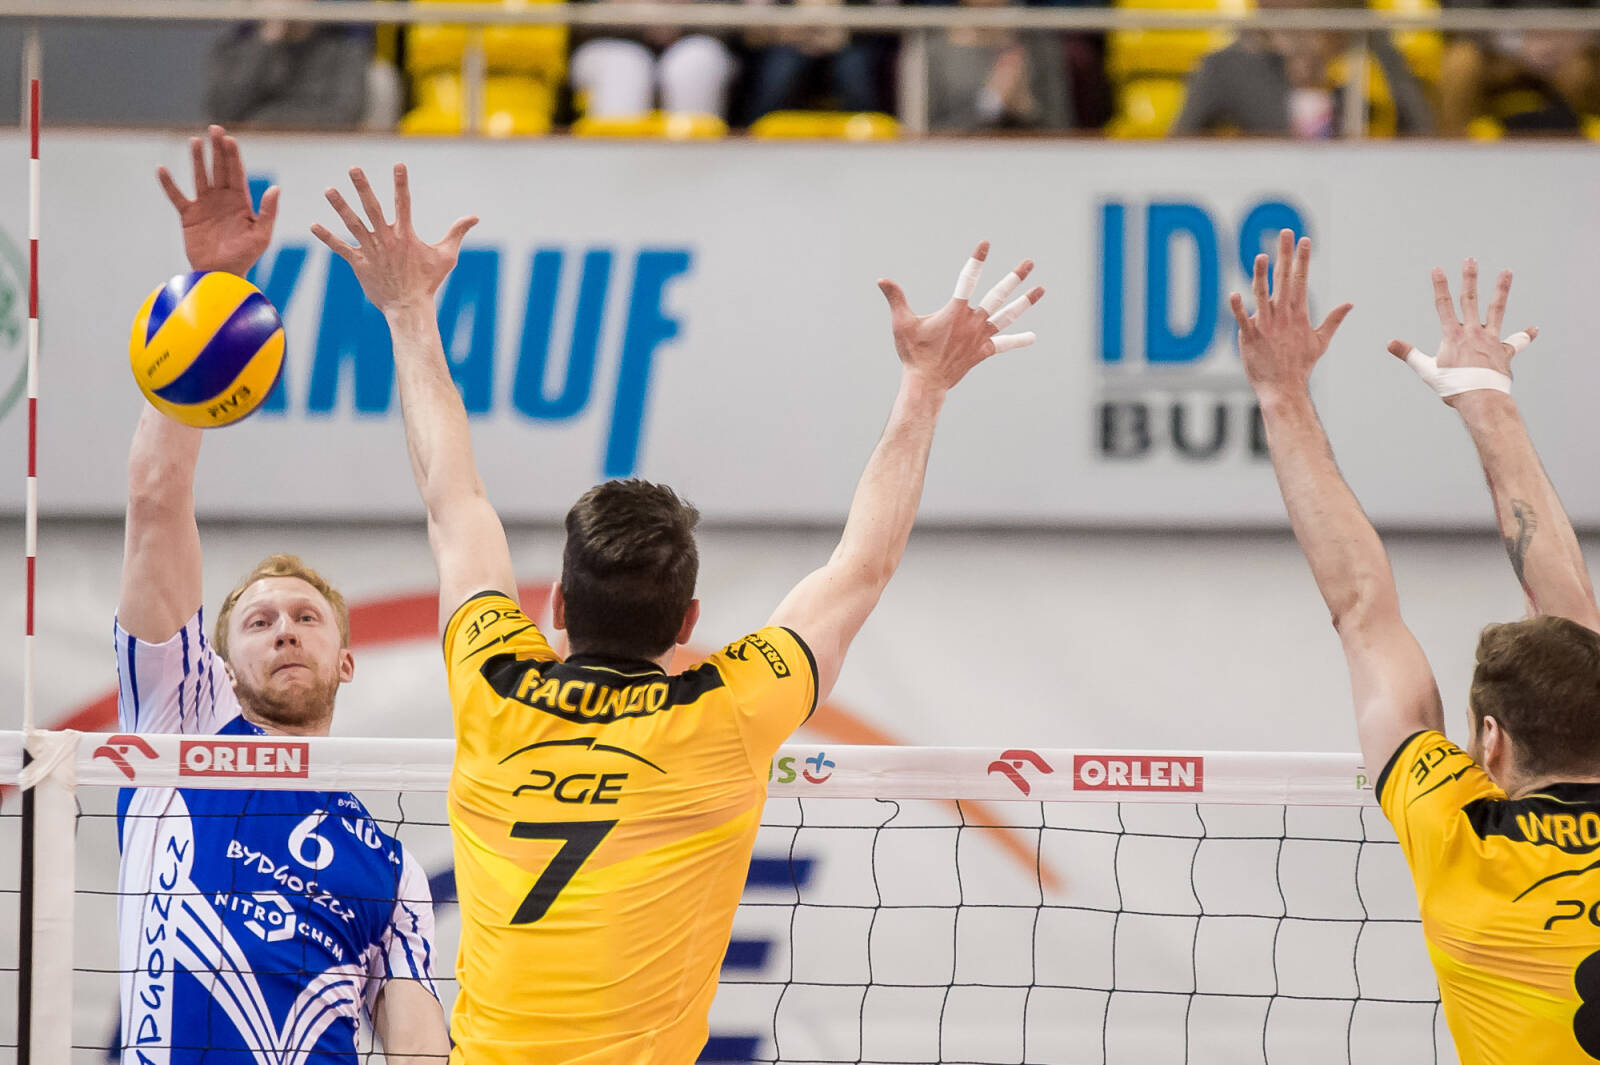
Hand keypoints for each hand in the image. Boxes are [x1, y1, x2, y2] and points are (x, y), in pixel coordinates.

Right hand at [157, 125, 279, 276]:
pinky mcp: (189, 215)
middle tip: (215, 128)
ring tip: (195, 140)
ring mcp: (205, 205)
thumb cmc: (245, 257)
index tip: (230, 139)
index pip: (237, 173)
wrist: (221, 274)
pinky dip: (169, 184)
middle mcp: (222, 199)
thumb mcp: (261, 236)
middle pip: (219, 169)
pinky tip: (162, 169)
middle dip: (218, 149)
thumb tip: (275, 189)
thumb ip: (268, 212)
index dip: (233, 156)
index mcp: (241, 202)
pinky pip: (176, 196)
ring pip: (200, 177)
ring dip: (197, 159)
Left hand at [311, 164, 476, 315]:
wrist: (409, 308)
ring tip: (329, 189)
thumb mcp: (447, 256)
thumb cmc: (429, 282)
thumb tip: (474, 217)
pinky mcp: (359, 264)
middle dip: (363, 186)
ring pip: (352, 224)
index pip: (404, 202)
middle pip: (372, 208)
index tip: (398, 163)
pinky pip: (341, 248)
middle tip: (354, 168)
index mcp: (406, 235)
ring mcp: (371, 251)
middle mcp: (386, 239)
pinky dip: (327, 237)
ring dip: (340, 206)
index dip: (401, 182)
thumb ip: (457, 233)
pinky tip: (314, 225)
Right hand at [876, 242, 1043, 391]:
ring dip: (1025, 302)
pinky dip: (1017, 340)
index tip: (985, 244)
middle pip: (998, 295)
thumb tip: (882, 279)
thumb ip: (895, 298)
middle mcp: (972, 322)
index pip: (967, 279)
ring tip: (1040, 289)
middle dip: (1015, 277)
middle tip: (1030, 263)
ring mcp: (980, 337)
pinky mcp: (982, 352)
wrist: (926, 383)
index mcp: (955, 312)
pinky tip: (1032, 336)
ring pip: (1008, 316)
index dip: (976, 261)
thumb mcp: (902, 323)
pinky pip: (1003, 344)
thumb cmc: (913, 353)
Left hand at [1229, 229, 1352, 400]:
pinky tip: (1233, 294)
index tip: (1304, 239)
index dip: (1302, 259)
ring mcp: (1266, 325)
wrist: (1284, 388)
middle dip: (1286, 255)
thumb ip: (1333, 320)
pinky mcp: (1250, 337)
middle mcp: (1282, 315)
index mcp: (1298, 313)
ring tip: (1262, 256)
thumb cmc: (1300, 365)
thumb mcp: (1320, 341)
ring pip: (1263, 295)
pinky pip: (1242, 320)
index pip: (1301, 279)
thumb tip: (1349, 304)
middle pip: (1284, 279)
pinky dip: (1237, 308)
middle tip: (1287, 232)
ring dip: (1262, 275)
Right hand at [1386, 259, 1537, 407]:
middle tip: (1470, 260)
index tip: (1438, 269)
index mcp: (1452, 336)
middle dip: (1469, 278)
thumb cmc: (1453, 387)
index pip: (1443, 305)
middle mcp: (1473, 332)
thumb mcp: (1427, 370)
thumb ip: (1409, 354)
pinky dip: (1525, 336)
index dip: (1440, 286)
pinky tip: (1533, 329)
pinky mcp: (1505, 352)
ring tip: (1506, 272)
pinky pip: (1517, 342)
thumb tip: (1390, 343)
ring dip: (1502, 289)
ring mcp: (1491, 340)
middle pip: (1470, 300)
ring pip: (1496, 309)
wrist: (1482, 399)